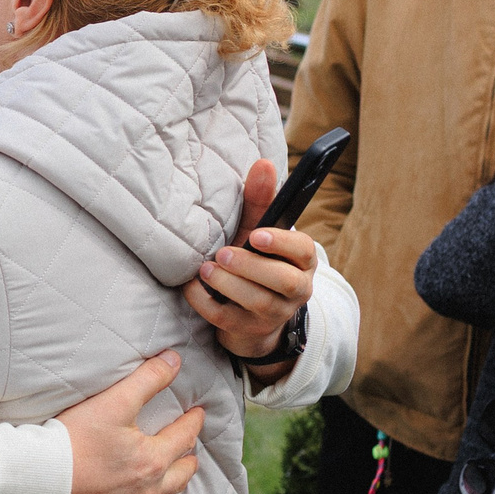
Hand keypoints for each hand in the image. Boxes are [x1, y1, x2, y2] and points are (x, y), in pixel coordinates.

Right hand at [56, 352, 204, 493]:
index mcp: (153, 460)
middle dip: (187, 462)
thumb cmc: (73, 439)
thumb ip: (147, 380)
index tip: (199, 413)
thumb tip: (175, 360)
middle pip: (178, 478)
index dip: (193, 422)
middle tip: (189, 453)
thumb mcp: (113, 402)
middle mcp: (146, 493)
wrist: (38, 480)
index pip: (183, 437)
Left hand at [183, 158, 319, 372]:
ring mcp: (273, 314)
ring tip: (206, 268)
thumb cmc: (257, 263)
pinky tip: (191, 286)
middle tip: (222, 253)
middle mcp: (295, 290)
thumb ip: (260, 201)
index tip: (258, 235)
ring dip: (228, 283)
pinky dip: (204, 302)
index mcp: (301, 262)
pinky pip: (226, 319)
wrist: (250, 314)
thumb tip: (263, 163)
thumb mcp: (259, 233)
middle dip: (251, 266)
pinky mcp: (248, 330)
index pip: (303, 250)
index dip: (282, 243)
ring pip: (257, 301)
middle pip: (282, 280)